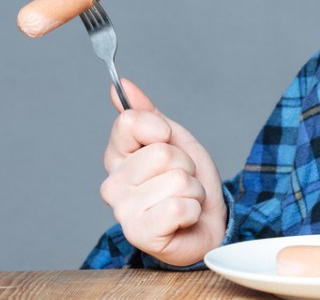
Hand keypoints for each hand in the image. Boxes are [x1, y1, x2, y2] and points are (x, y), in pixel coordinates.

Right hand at [99, 79, 225, 266]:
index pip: (131, 121)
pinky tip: (183, 219)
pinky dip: (193, 210)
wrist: (206, 222)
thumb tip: (122, 85)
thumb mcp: (174, 140)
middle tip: (182, 180)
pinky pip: (179, 207)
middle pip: (162, 152)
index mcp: (117, 156)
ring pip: (177, 180)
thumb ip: (148, 114)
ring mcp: (122, 211)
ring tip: (184, 200)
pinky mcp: (139, 234)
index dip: (161, 130)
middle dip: (185, 165)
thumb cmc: (188, 182)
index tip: (167, 143)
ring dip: (193, 190)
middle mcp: (113, 183)